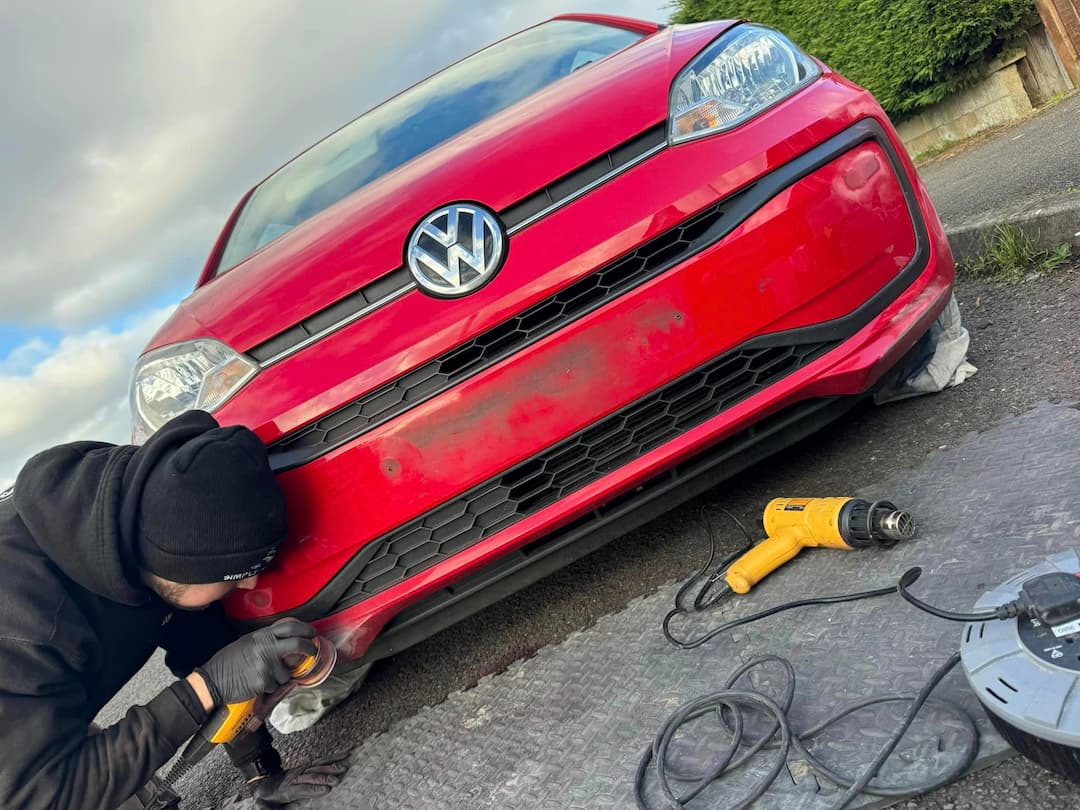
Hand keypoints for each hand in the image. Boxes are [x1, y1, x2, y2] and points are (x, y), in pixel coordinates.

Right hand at [195, 619, 317, 705]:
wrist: (212, 681)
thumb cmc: (227, 663)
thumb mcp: (246, 643)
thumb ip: (265, 641)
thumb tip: (284, 641)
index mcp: (261, 636)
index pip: (289, 627)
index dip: (305, 629)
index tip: (313, 633)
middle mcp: (266, 647)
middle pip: (297, 644)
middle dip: (309, 648)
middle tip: (313, 651)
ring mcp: (266, 664)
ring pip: (286, 673)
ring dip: (279, 677)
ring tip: (263, 676)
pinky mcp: (264, 681)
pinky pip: (275, 686)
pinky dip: (269, 687)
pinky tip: (256, 684)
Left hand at [250, 752, 350, 807]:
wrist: (265, 782)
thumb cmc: (270, 798)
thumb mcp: (267, 805)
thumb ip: (266, 808)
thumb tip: (260, 805)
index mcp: (288, 788)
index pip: (303, 788)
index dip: (314, 789)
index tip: (326, 789)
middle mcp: (296, 776)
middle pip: (312, 775)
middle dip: (326, 776)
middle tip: (338, 778)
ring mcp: (302, 769)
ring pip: (318, 765)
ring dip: (331, 764)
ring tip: (344, 766)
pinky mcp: (307, 765)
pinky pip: (321, 760)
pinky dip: (333, 756)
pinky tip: (344, 754)